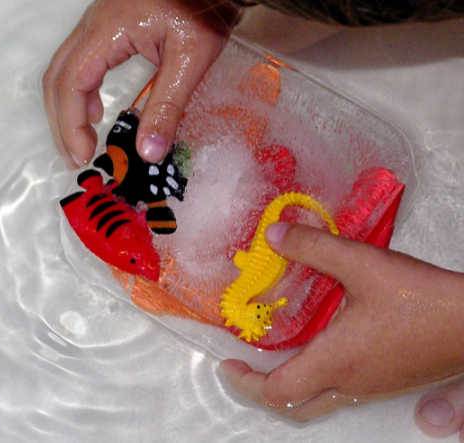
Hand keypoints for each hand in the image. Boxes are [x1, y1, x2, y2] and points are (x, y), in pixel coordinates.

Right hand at [42, 0, 237, 166]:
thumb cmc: (203, 4)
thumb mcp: (192, 58)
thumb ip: (168, 106)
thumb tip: (149, 153)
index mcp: (108, 31)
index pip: (71, 84)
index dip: (71, 125)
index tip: (84, 156)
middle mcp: (93, 25)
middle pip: (57, 79)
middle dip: (62, 123)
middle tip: (77, 159)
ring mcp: (97, 23)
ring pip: (63, 70)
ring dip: (66, 109)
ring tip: (82, 142)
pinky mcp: (107, 26)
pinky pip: (78, 61)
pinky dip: (79, 92)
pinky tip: (96, 111)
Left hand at [218, 222, 463, 436]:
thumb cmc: (422, 298)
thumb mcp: (362, 264)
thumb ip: (314, 248)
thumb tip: (274, 235)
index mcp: (336, 362)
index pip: (276, 391)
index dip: (244, 382)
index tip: (227, 363)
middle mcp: (350, 383)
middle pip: (293, 407)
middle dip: (260, 391)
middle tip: (243, 367)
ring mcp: (371, 387)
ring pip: (317, 403)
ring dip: (288, 386)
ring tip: (272, 357)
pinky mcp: (388, 382)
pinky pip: (340, 393)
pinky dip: (315, 380)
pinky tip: (318, 349)